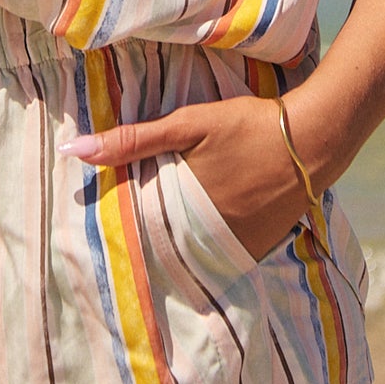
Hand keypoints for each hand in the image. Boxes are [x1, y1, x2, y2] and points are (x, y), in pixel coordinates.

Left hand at [61, 95, 308, 262]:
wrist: (313, 141)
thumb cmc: (247, 127)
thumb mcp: (187, 125)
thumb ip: (132, 140)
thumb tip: (71, 150)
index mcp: (182, 210)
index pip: (133, 230)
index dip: (111, 228)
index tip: (89, 228)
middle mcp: (205, 238)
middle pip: (159, 247)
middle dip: (137, 243)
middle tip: (111, 237)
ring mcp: (232, 248)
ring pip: (187, 255)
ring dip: (168, 249)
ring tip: (149, 241)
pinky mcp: (253, 250)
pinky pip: (216, 258)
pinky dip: (200, 251)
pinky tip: (188, 239)